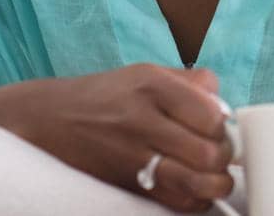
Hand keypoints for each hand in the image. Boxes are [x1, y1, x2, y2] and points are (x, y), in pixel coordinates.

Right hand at [0, 64, 234, 212]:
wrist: (49, 119)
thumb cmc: (107, 95)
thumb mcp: (146, 72)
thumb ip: (190, 83)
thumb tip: (223, 102)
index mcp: (153, 85)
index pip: (211, 113)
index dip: (224, 126)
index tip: (221, 129)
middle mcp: (142, 119)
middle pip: (207, 152)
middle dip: (223, 158)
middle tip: (220, 156)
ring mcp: (132, 155)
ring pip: (194, 182)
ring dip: (214, 184)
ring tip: (214, 177)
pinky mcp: (126, 183)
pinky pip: (174, 201)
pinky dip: (194, 200)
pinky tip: (193, 190)